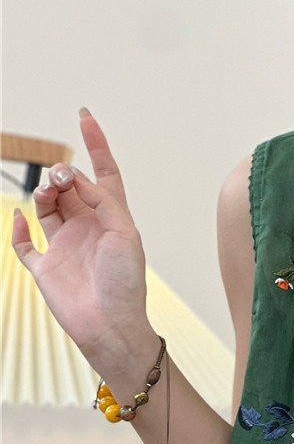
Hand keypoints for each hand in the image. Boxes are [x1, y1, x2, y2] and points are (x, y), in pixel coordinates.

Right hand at [9, 111, 150, 363]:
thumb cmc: (126, 284)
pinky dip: (18, 230)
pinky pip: (24, 244)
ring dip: (43, 193)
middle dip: (63, 174)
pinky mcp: (45, 267)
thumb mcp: (124, 233)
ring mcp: (65, 246)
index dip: (96, 145)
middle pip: (69, 186)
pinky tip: (22, 220)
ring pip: (45, 206)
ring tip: (48, 194)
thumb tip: (75, 177)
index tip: (85, 117)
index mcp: (112, 219)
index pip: (104, 174)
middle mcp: (87, 229)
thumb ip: (101, 200)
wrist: (111, 326)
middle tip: (62, 179)